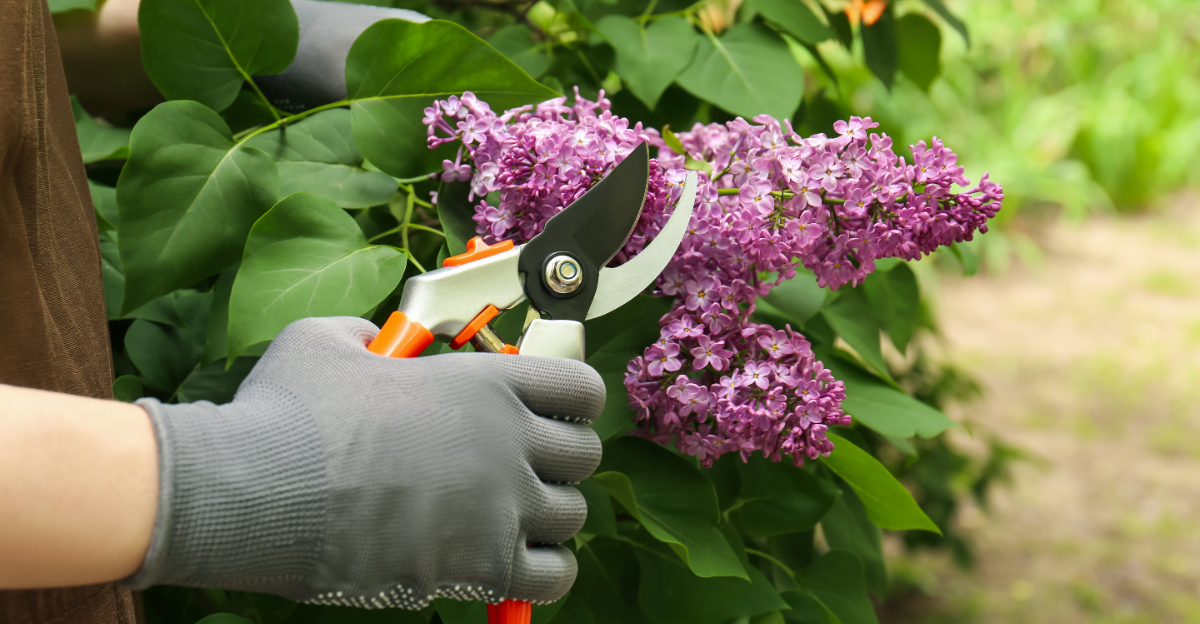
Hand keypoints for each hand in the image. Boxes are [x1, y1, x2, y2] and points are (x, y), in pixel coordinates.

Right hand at [126, 316, 604, 607]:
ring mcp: (501, 506)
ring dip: (543, 515)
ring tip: (501, 515)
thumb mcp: (327, 342)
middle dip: (557, 459)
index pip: (580, 387)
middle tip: (518, 466)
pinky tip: (510, 562)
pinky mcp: (483, 567)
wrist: (254, 494)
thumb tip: (377, 339)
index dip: (571, 399)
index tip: (552, 412)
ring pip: (570, 514)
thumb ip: (370, 334)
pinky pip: (554, 576)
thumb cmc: (287, 412)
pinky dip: (542, 571)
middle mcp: (508, 441)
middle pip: (583, 454)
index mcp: (484, 381)